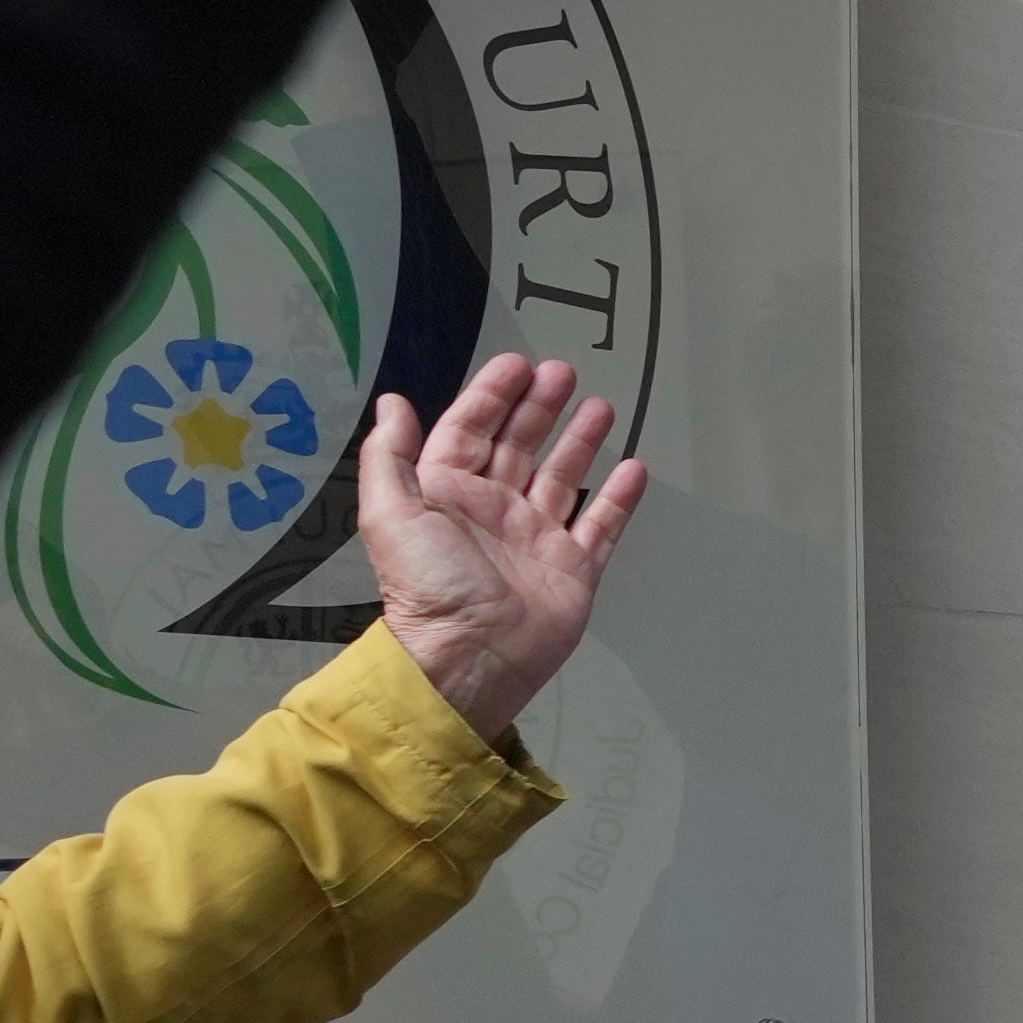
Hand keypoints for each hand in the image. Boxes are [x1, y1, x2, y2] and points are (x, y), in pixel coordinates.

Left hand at [360, 349, 643, 741]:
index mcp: (448, 495)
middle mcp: (494, 511)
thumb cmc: (428, 587)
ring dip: (580, 440)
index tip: (516, 365)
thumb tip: (394, 404)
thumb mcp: (390, 515)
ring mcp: (537, 538)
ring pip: (564, 477)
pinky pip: (601, 525)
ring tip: (601, 407)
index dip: (492, 396)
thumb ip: (389, 456)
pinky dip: (618, 498)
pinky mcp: (574, 567)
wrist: (471, 657)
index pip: (470, 431)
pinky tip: (632, 468)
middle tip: (563, 372)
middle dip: (540, 407)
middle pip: (521, 446)